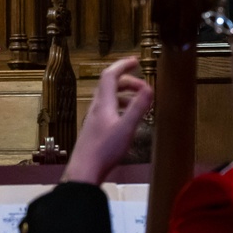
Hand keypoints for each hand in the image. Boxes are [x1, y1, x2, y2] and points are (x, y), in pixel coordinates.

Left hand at [62, 56, 152, 184]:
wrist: (84, 171)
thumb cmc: (104, 150)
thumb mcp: (126, 128)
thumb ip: (138, 108)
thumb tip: (149, 88)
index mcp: (103, 104)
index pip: (109, 76)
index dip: (122, 65)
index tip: (136, 61)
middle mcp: (96, 108)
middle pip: (109, 86)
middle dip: (127, 81)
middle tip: (144, 87)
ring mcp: (94, 119)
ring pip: (109, 99)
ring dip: (124, 95)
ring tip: (140, 101)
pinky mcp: (94, 130)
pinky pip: (108, 111)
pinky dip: (120, 108)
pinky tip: (128, 119)